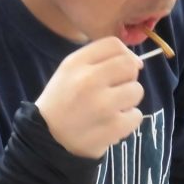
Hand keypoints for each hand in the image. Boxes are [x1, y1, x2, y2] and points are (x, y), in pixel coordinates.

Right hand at [35, 37, 143, 158]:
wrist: (47, 139)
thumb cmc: (62, 102)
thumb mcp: (69, 71)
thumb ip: (99, 59)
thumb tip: (137, 62)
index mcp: (76, 63)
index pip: (113, 44)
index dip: (124, 54)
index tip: (120, 69)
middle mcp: (89, 80)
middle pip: (129, 65)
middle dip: (128, 77)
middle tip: (114, 91)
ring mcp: (103, 105)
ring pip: (137, 91)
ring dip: (128, 101)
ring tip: (111, 109)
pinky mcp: (113, 127)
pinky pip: (137, 115)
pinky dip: (127, 121)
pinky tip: (111, 124)